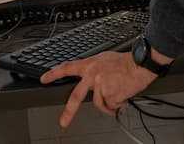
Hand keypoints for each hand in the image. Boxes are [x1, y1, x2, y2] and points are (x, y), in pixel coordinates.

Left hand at [40, 51, 157, 127]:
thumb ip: (93, 69)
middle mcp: (92, 76)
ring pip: (99, 104)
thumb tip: (89, 78)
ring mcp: (100, 86)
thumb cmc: (124, 62)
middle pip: (76, 97)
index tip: (44, 79)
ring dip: (109, 103)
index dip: (54, 74)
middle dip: (68, 112)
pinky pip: (111, 106)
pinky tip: (122, 94)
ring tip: (118, 92)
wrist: (139, 64)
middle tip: (63, 123)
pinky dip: (117, 104)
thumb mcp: (104, 59)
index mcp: (89, 65)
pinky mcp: (110, 96)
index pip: (67, 68)